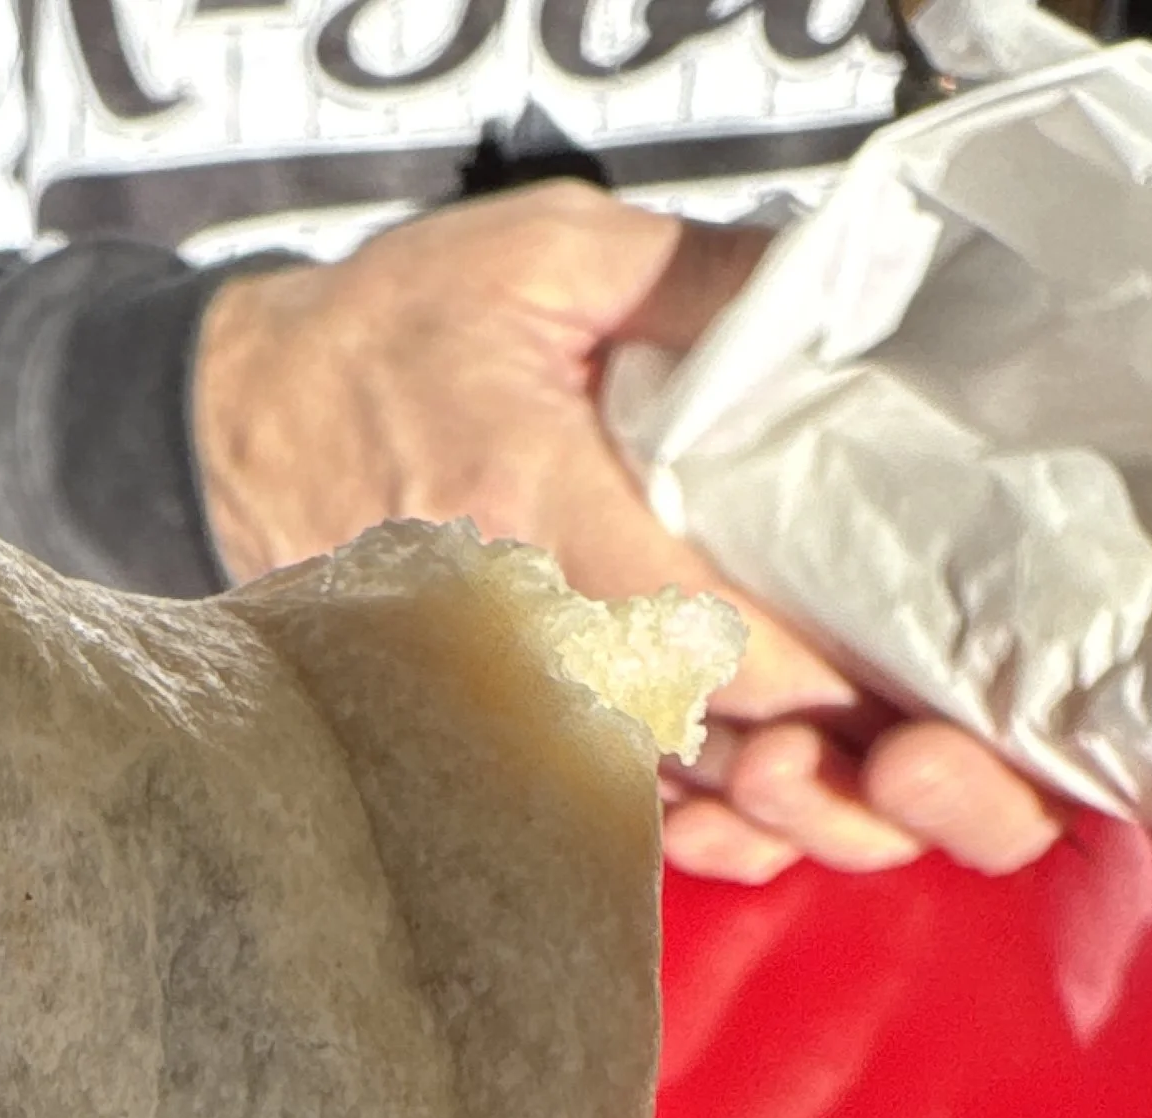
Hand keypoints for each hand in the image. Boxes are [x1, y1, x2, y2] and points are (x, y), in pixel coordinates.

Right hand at [192, 182, 1151, 916]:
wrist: (242, 428)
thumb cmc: (383, 342)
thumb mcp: (542, 257)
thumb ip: (693, 285)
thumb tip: (831, 323)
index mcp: (525, 505)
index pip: (687, 626)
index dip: (801, 674)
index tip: (888, 688)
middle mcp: (506, 631)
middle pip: (685, 739)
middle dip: (808, 768)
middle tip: (908, 769)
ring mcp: (488, 699)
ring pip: (648, 799)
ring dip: (763, 813)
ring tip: (854, 794)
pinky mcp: (485, 731)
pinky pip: (598, 814)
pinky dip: (690, 826)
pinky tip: (757, 816)